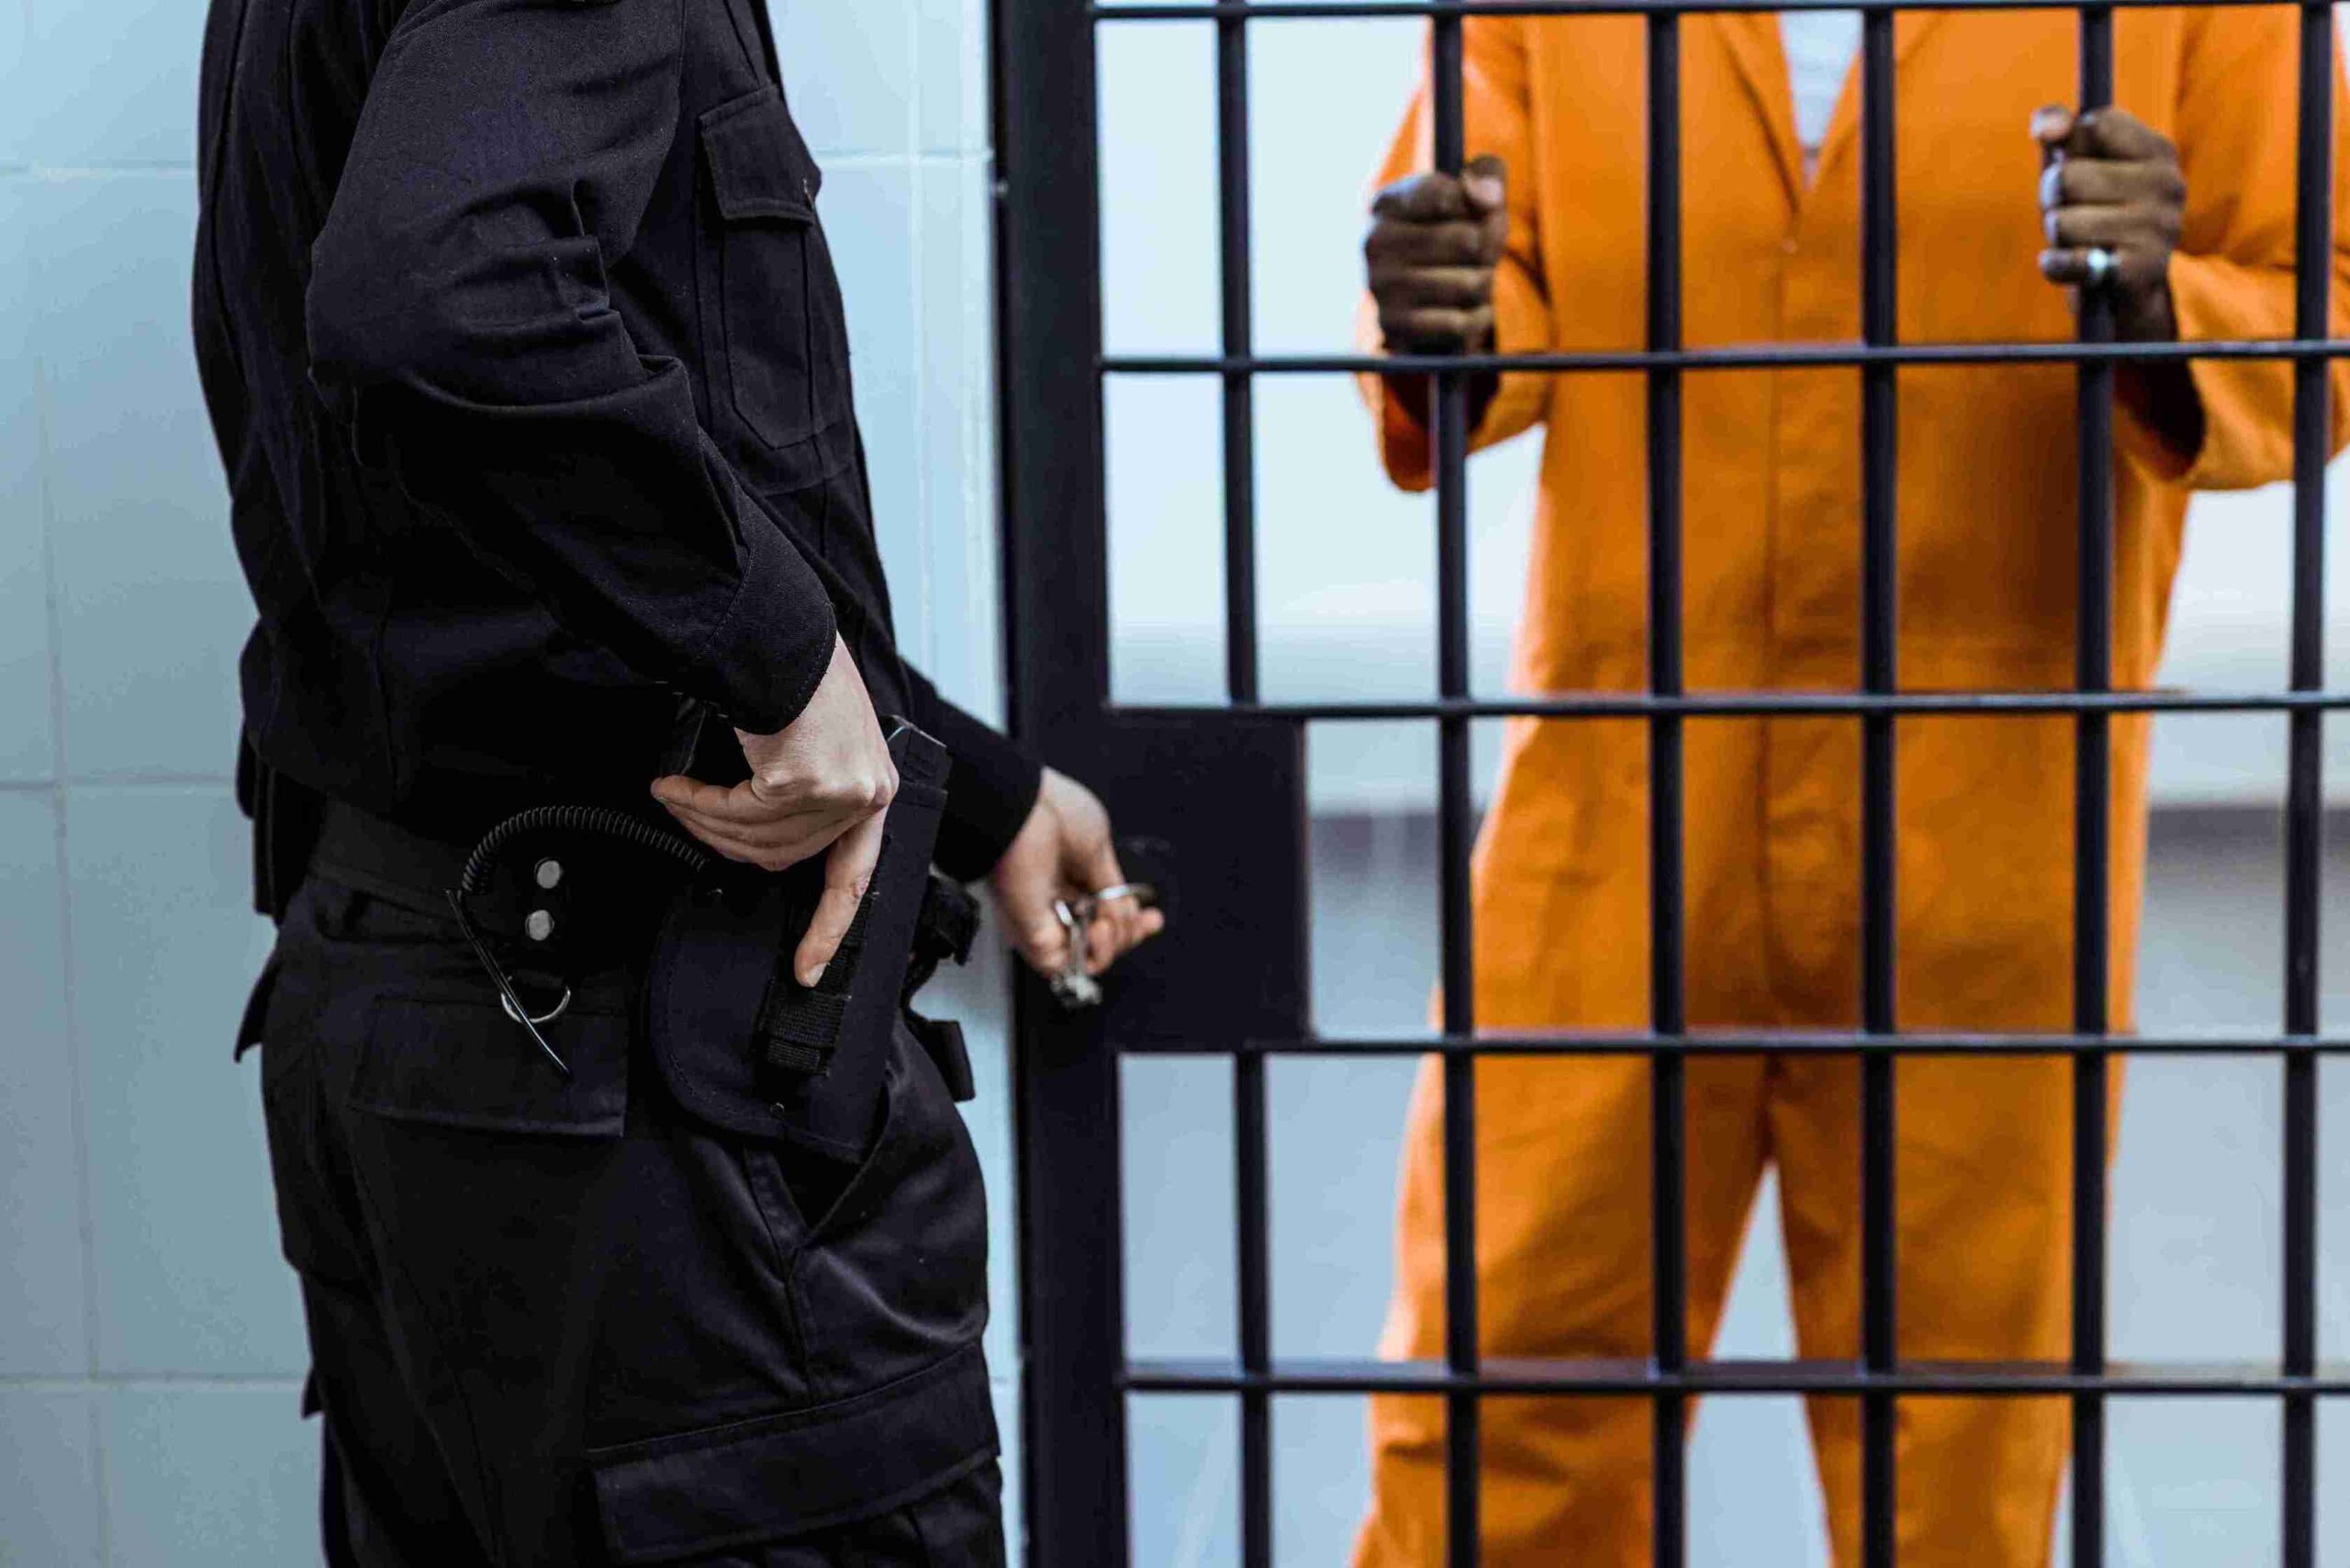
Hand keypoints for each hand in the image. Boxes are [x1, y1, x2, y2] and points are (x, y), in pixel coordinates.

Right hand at [650, 634, 897, 984]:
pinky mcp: (803, 783)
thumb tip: (757, 834)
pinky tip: (675, 786)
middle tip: (684, 814)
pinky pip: (735, 815)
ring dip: (703, 820)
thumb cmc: (794, 674)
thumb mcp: (817, 741)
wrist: (781, 631)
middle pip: (784, 857)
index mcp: (874, 789)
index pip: (855, 876)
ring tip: (674, 794)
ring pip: (754, 840)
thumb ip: (805, 793)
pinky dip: (697, 803)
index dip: (829, 926)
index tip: (808, 967)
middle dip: (723, 840)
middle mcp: (866, 794)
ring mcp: (838, 792)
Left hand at [989, 768, 1164, 981]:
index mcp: (1070, 876)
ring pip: (1088, 957)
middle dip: (1130, 934)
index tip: (1153, 918)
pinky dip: (1093, 954)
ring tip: (1109, 921)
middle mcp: (1057, 901)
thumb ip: (1113, 890)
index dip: (1132, 920)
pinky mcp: (1034, 937)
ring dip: (1113, 944)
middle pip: (1102, 938)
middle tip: (1143, 922)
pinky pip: (1067, 966)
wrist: (1024, 813)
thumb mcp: (1098, 848)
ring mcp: (1045, 921)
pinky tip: (1099, 928)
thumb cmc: (1054, 816)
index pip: (1104, 912)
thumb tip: (1126, 915)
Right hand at [1365, 154, 1508, 354]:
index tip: (1477, 211)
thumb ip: (1488, 174)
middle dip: (1490, 249)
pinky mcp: (1391, 326)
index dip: (1478, 206)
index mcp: (1389, 202)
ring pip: (1469, 284)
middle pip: (1468, 240)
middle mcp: (1375, 241)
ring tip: (1475, 280)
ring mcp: (1379, 286)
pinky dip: (1479, 317)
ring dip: (1486, 284)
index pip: (1446, 194)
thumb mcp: (1474, 194)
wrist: (1429, 302)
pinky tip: (1472, 310)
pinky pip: (1458, 323)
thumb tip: (1487, 199)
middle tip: (1483, 253)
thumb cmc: (1456, 236)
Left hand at [2033, 104, 2184, 342]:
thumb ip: (2060, 129)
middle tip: (2074, 210)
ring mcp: (2159, 229)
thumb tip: (2046, 128)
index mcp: (2159, 151)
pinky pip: (2068, 262)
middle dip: (2053, 198)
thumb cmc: (2095, 211)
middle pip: (2066, 177)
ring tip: (2081, 239)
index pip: (2095, 125)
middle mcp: (2168, 185)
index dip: (2069, 148)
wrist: (2125, 289)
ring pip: (2061, 222)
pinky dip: (2055, 265)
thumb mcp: (2078, 163)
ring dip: (2056, 234)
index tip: (2080, 165)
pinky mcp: (2138, 271)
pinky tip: (2070, 265)